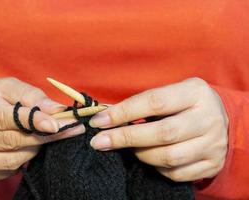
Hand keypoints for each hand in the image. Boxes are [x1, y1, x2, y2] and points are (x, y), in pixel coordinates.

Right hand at [0, 77, 84, 181]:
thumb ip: (29, 95)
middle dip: (45, 136)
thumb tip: (56, 109)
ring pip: (12, 160)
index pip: (3, 117)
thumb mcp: (2, 87)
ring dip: (36, 148)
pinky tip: (28, 147)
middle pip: (11, 141)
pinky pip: (7, 171)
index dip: (32, 121)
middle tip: (69, 130)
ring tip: (46, 136)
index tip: (57, 124)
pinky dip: (23, 160)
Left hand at [89, 78, 227, 181]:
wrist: (219, 118)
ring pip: (169, 157)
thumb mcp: (170, 93)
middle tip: (100, 142)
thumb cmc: (184, 104)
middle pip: (163, 133)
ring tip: (129, 149)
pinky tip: (150, 158)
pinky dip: (157, 168)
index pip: (154, 101)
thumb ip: (142, 104)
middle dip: (125, 138)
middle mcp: (209, 117)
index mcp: (195, 92)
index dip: (123, 112)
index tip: (99, 122)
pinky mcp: (214, 163)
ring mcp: (214, 143)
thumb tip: (105, 118)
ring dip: (141, 154)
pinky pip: (177, 173)